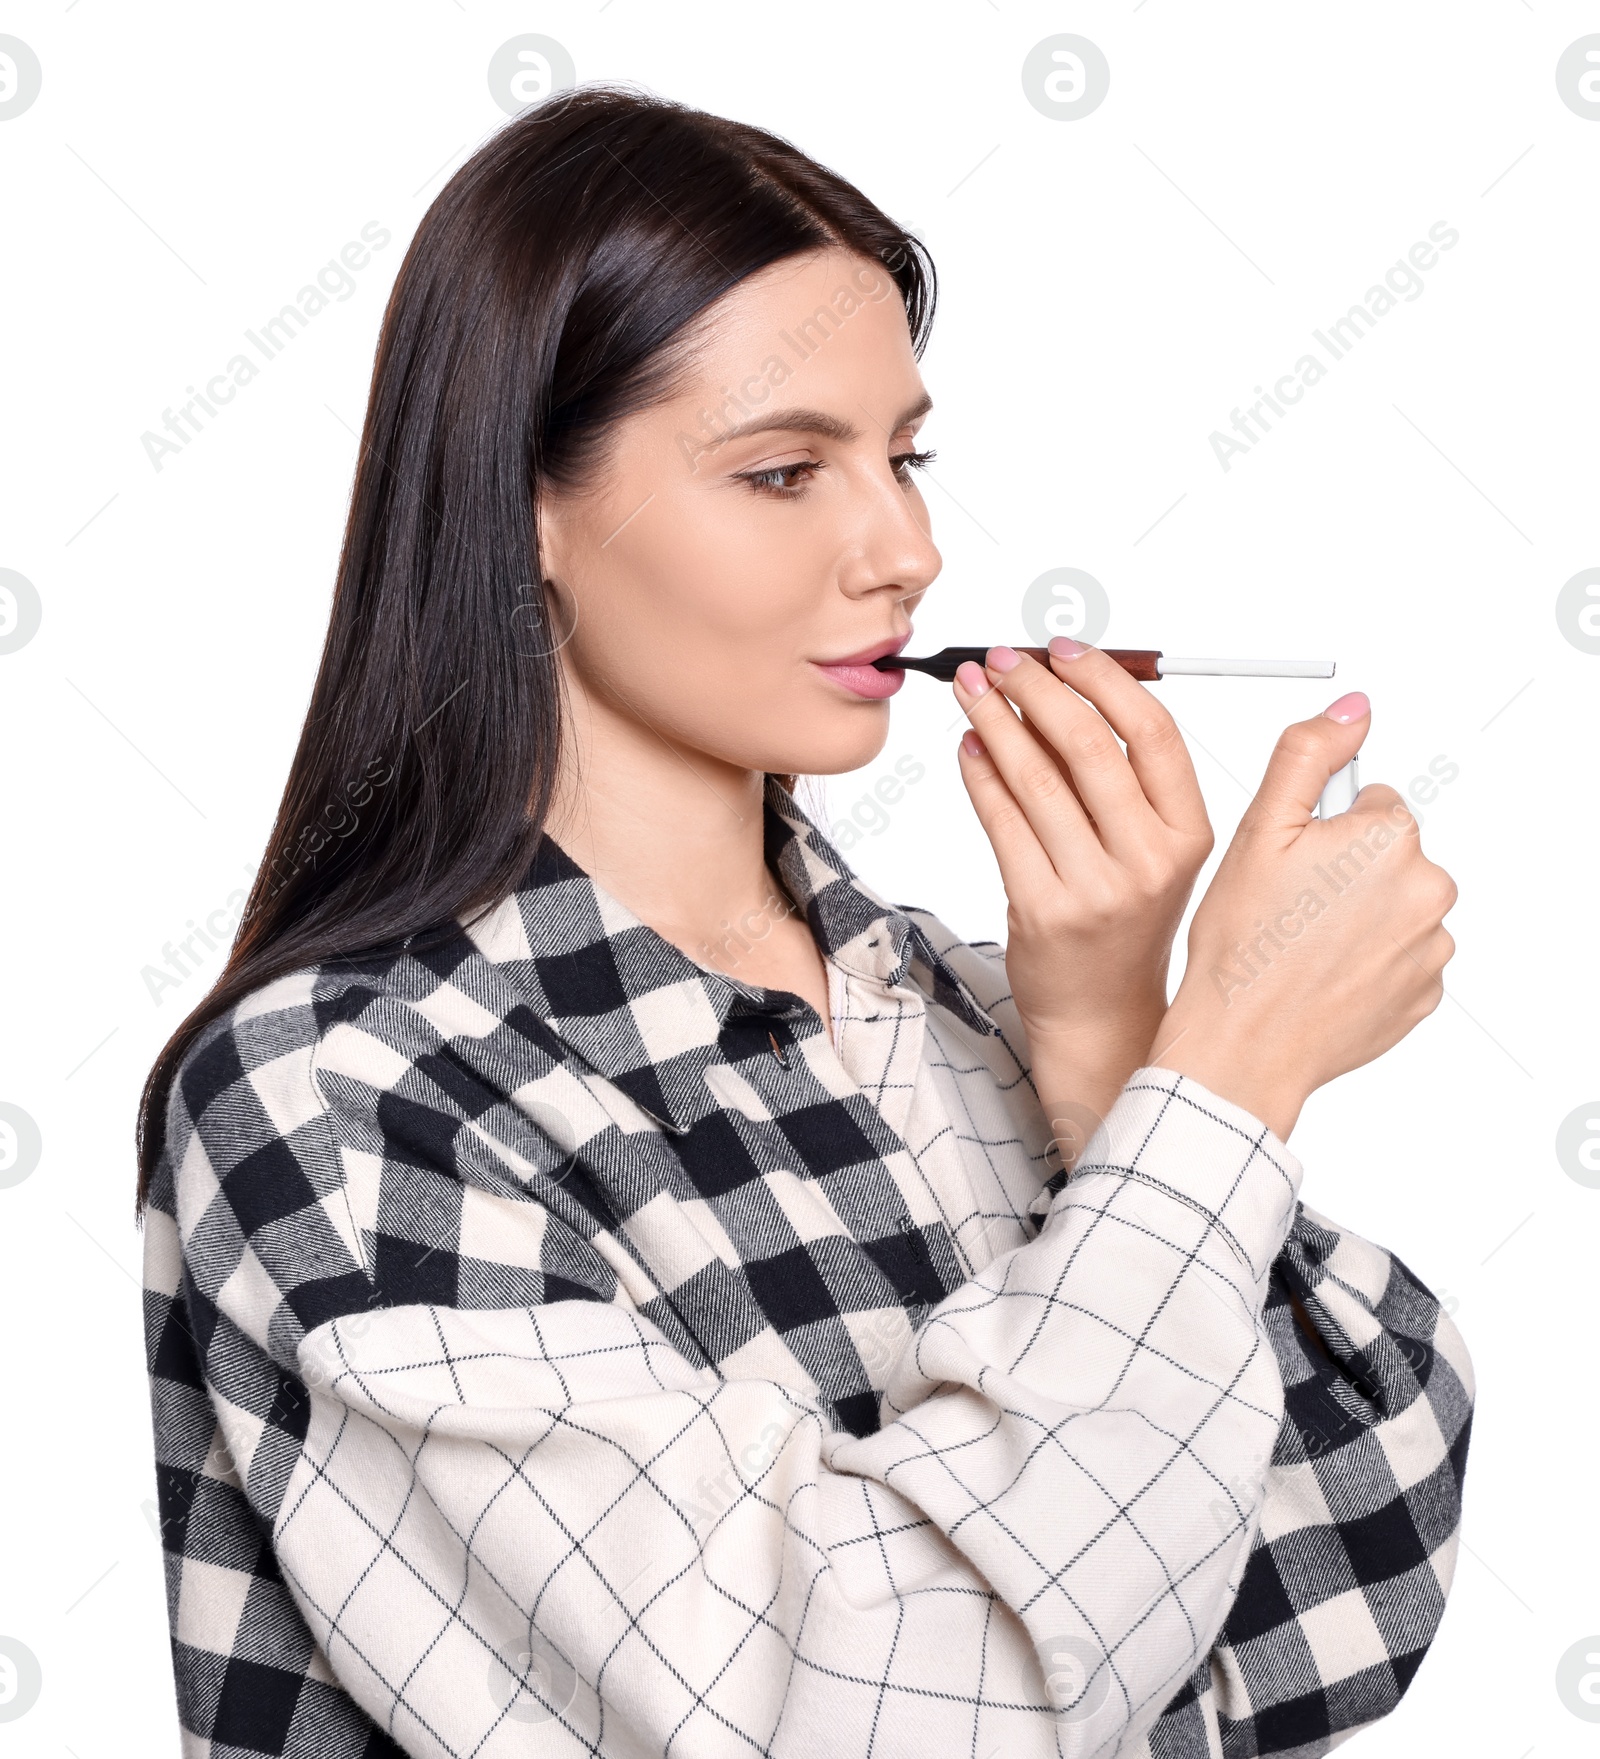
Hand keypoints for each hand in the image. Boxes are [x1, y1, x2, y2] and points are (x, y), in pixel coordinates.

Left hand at [954, 639, 1214, 1159]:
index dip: (1103, 680)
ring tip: (973, 690)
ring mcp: (1095, 889)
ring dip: (997, 721)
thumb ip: (1120, 778)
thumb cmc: (1125, 921)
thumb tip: (1063, 687)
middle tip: (1001, 659)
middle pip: (1090, 747)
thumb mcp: (1152, 851)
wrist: (1102, 1013)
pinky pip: (1001, 823)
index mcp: (1190, 834)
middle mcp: (1149, 861)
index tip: (1062, 650)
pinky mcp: (1040, 910)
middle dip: (1037, 689)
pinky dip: (980, 774)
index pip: (1153, 733)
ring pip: (1036, 780)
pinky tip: (969, 746)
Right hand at [1152, 692, 1457, 1140]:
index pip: (1370, 804)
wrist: (1244, 1044)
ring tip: (1301, 946)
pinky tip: (1321, 976)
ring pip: (1393, 907)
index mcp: (1389, 839)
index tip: (1289, 866)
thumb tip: (1353, 710)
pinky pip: (1399, 958)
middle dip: (1344, 873)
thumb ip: (1308, 755)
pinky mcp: (1425, 994)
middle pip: (1388, 856)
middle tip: (1288, 907)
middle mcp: (1426, 889)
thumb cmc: (1241, 944)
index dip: (1321, 832)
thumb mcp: (1258, 830)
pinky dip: (1366, 962)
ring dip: (1357, 918)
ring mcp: (1430, 947)